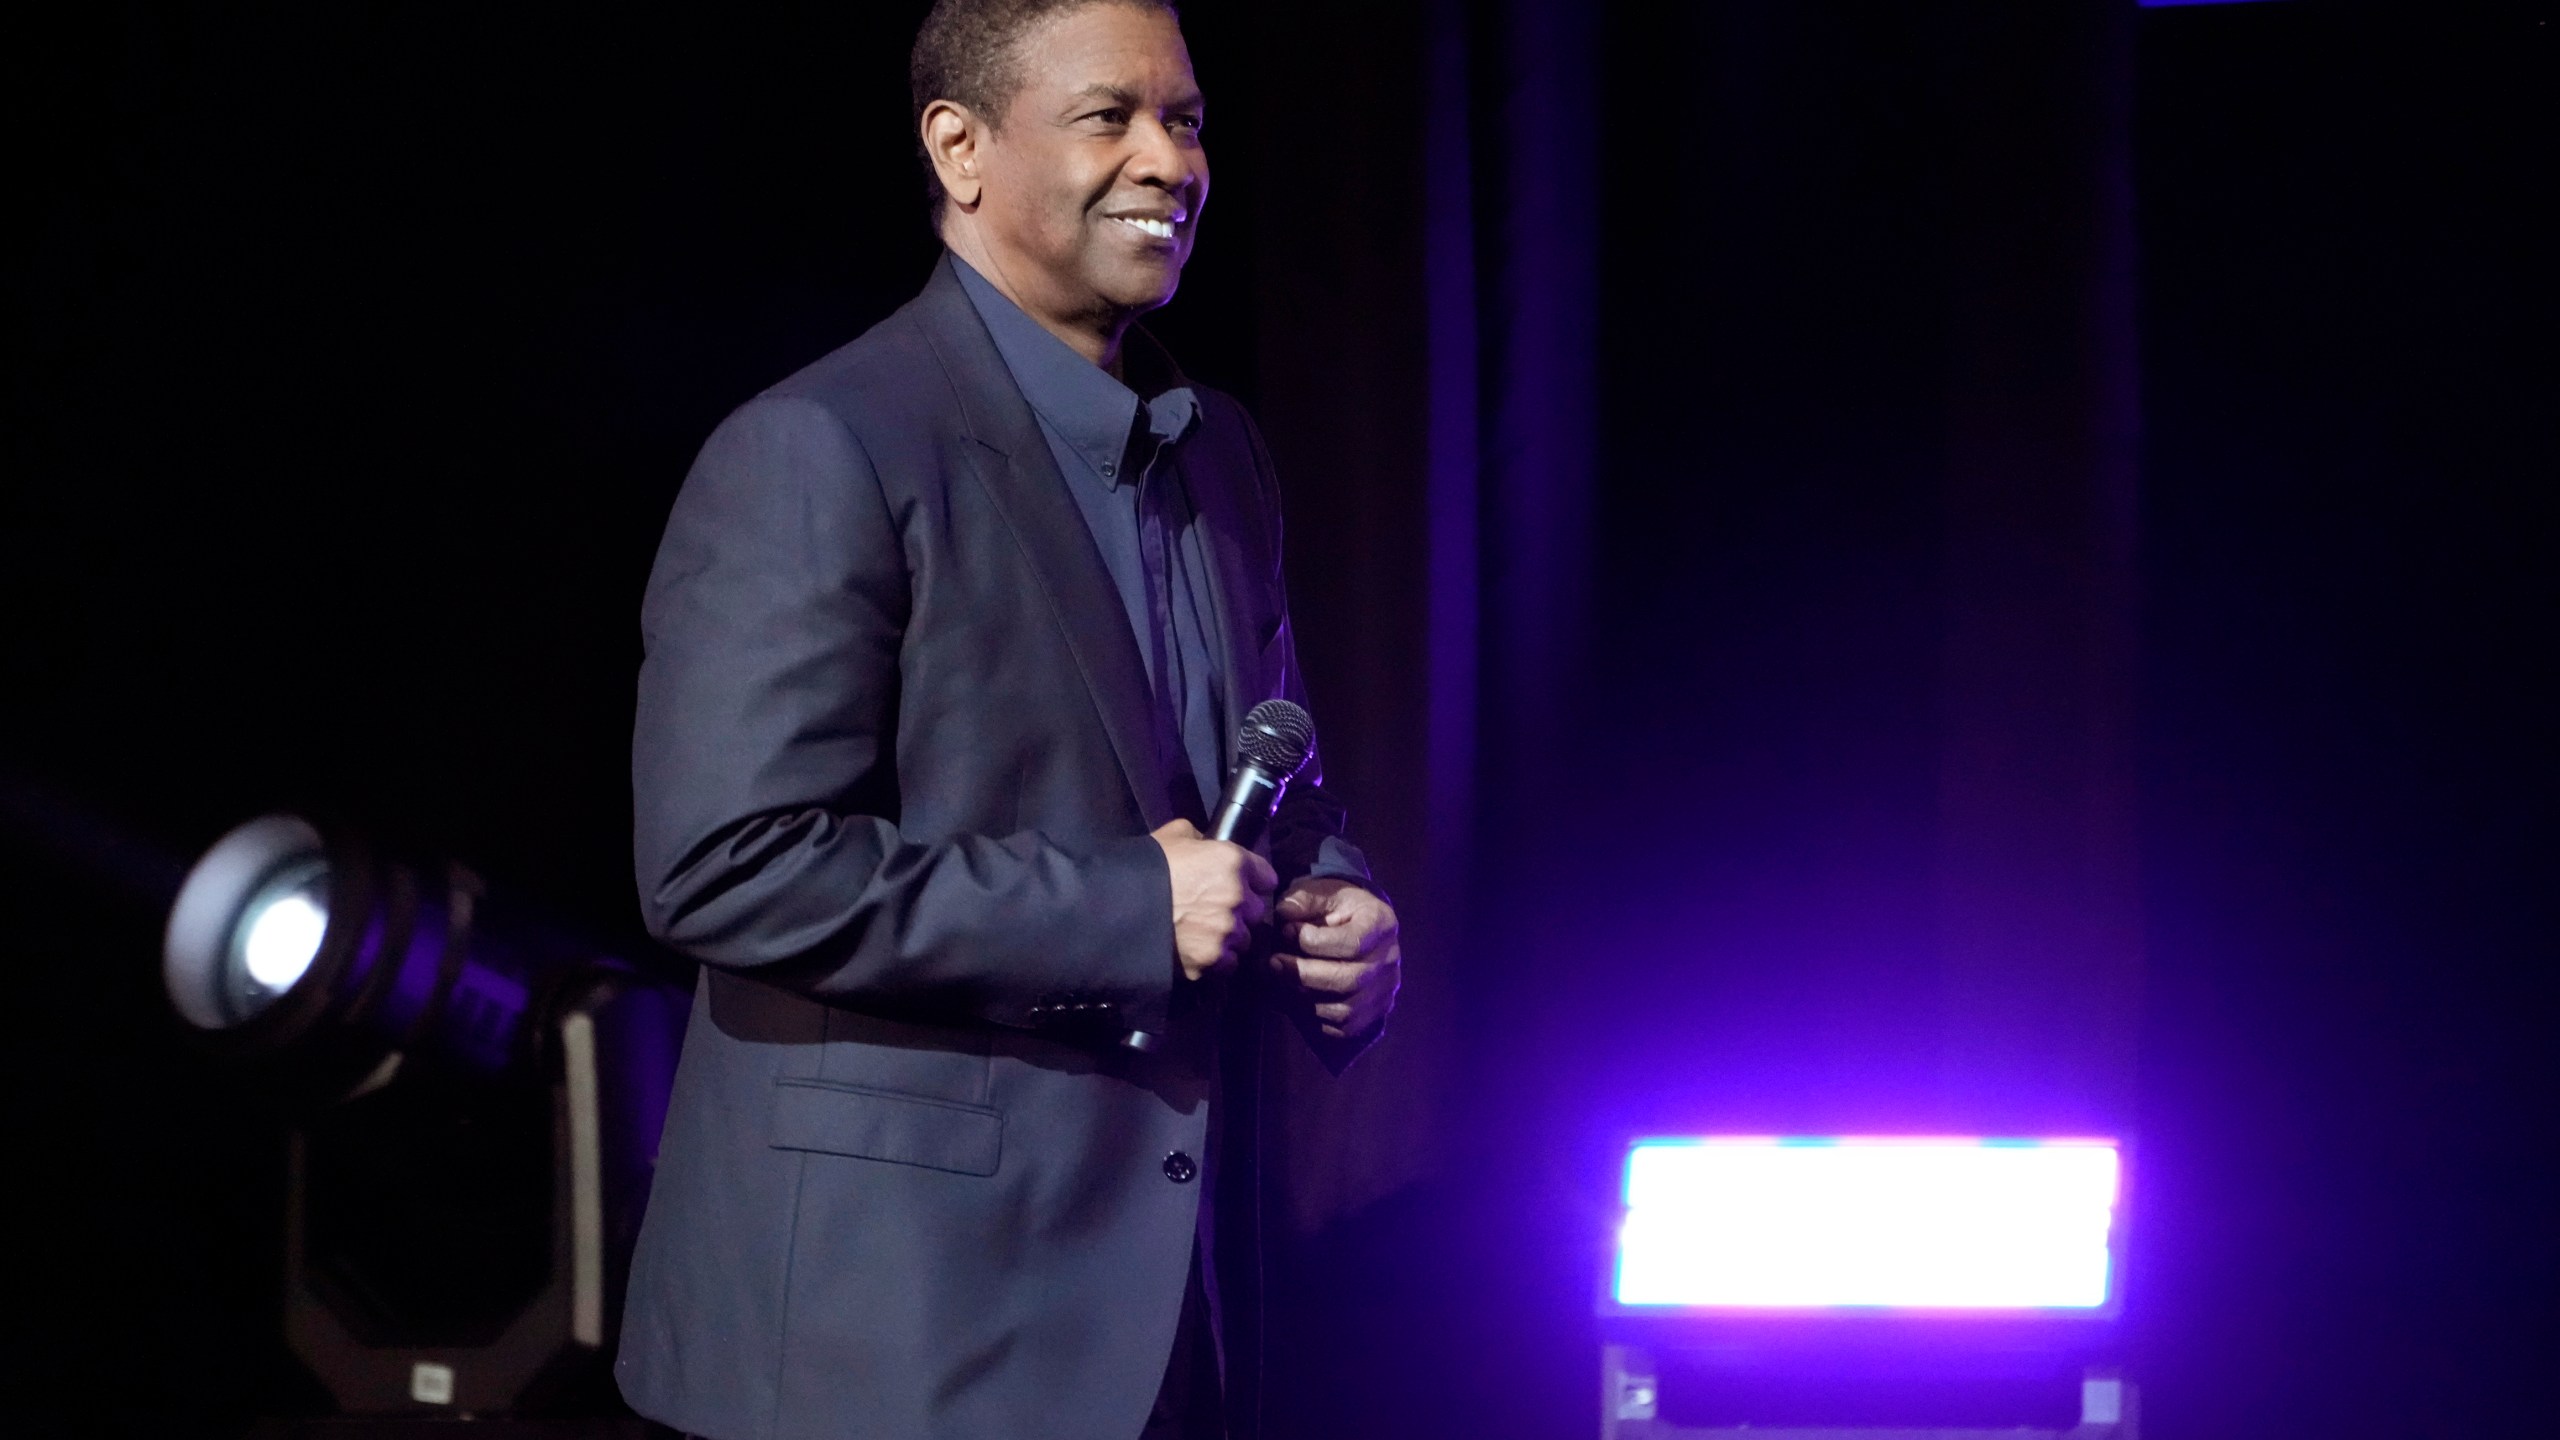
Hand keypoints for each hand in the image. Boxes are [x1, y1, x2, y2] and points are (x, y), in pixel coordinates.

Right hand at [1151, 819, 1276, 981]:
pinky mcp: (1211, 961)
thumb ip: (1201, 840)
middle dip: (1239, 911)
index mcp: (1233, 863)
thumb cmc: (1144, 866)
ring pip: (1243, 940)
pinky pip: (1226, 964)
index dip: (1253, 881)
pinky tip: (1195, 951)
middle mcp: (1239, 898)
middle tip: (1213, 911)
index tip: (1241, 885)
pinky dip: (1215, 961)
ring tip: (1202, 933)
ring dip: (1228, 937)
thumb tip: (1207, 846)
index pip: (1266, 876)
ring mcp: (1226, 933)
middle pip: (1256, 911)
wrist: (1115, 907)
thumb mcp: (1174, 835)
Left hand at [1269, 878, 1399, 1040]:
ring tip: (1284, 980)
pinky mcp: (1375, 1011)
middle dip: (1305, 974)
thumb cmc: (1338, 909)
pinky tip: (1298, 997)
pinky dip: (1317, 1018)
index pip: (1353, 943)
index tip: (1286, 931)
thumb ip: (1304, 900)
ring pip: (1346, 1009)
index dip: (1315, 942)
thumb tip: (1284, 914)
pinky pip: (1344, 1027)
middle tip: (1275, 962)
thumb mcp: (1324, 893)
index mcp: (1382, 924)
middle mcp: (1390, 959)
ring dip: (1307, 998)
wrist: (1359, 926)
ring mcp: (1385, 989)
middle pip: (1349, 980)